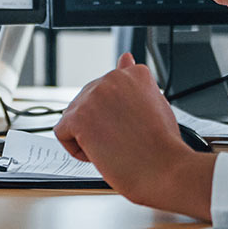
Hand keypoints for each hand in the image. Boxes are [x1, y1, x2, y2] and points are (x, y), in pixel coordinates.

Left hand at [55, 53, 214, 220]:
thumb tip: (125, 59)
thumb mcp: (155, 103)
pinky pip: (62, 133)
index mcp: (134, 73)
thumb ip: (136, 82)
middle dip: (100, 124)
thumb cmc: (163, 145)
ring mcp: (94, 96)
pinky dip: (77, 149)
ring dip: (88, 136)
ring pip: (74, 118)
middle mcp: (113, 78)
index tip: (130, 127)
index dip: (116, 115)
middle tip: (124, 141)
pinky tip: (99, 154)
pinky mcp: (79, 117)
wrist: (165, 169)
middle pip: (88, 102)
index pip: (108, 91)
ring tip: (115, 147)